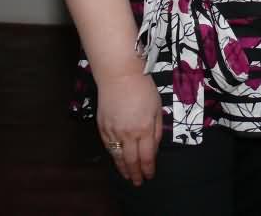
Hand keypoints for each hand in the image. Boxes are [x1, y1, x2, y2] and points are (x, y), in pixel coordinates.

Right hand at [97, 70, 162, 186]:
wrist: (119, 76)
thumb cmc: (143, 89)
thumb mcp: (158, 108)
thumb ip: (156, 129)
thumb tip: (153, 147)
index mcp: (145, 129)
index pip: (147, 156)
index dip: (148, 169)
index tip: (150, 176)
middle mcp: (128, 134)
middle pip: (131, 161)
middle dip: (135, 174)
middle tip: (137, 182)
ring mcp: (113, 132)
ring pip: (117, 157)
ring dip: (123, 169)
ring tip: (127, 176)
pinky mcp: (102, 127)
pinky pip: (108, 147)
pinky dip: (113, 156)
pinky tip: (117, 159)